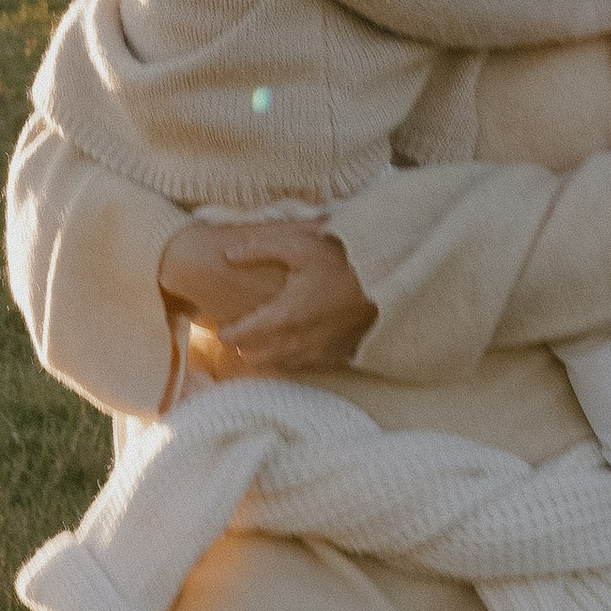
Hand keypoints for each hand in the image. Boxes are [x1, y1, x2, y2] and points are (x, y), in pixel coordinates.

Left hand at [161, 217, 372, 376]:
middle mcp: (297, 341)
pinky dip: (291, 358)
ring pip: (279, 364)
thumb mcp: (298, 245)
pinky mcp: (336, 356)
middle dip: (243, 347)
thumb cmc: (343, 262)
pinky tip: (292, 345)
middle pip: (255, 356)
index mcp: (283, 317)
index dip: (226, 333)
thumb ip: (258, 249)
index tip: (220, 326)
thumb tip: (230, 255)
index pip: (242, 336)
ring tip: (260, 341)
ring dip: (265, 355)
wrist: (390, 283)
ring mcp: (318, 352)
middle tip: (237, 334)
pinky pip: (304, 365)